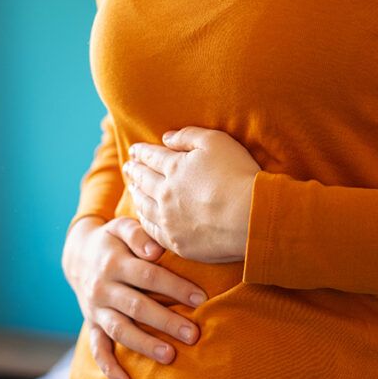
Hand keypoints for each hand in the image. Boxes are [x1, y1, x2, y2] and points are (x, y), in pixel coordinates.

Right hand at [62, 216, 207, 378]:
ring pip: (120, 330)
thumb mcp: (120, 227)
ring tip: (170, 356)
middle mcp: (102, 288)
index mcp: (113, 263)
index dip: (175, 287)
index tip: (201, 299)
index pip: (148, 276)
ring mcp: (95, 310)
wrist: (77, 255)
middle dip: (166, 321)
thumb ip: (138, 234)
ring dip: (144, 345)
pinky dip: (110, 369)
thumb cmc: (112, 241)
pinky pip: (98, 349)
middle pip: (137, 307)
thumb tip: (155, 250)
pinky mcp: (92, 325)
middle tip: (193, 334)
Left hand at [123, 126, 260, 262]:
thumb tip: (166, 138)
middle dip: (134, 171)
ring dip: (136, 195)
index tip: (134, 150)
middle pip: (144, 180)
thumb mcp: (216, 142)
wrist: (249, 217)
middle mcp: (165, 193)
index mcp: (174, 167)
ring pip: (144, 205)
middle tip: (127, 167)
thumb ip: (189, 136)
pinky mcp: (177, 242)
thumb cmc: (238, 175)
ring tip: (132, 189)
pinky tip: (143, 217)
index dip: (142, 152)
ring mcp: (169, 220)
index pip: (152, 157)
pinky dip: (144, 221)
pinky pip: (152, 231)